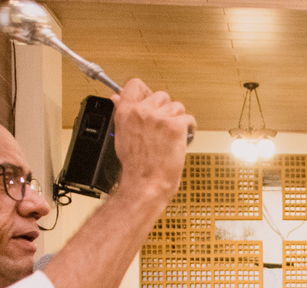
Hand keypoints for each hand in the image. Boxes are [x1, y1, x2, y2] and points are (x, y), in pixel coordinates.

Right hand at [109, 79, 193, 202]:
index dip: (145, 91)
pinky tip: (183, 138)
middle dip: (165, 109)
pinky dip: (189, 128)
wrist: (146, 183)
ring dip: (178, 119)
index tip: (150, 99)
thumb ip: (123, 114)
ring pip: (177, 106)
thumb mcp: (121, 136)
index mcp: (126, 112)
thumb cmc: (136, 166)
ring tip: (172, 136)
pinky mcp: (175, 126)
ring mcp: (159, 118)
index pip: (135, 85)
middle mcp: (142, 112)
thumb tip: (117, 98)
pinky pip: (188, 119)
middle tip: (164, 126)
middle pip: (161, 95)